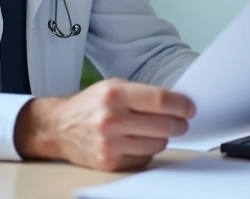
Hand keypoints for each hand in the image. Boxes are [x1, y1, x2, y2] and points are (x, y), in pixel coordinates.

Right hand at [14, 78, 194, 171]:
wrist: (59, 127)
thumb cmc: (91, 105)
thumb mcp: (113, 87)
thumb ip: (143, 93)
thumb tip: (177, 102)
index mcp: (115, 94)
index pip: (160, 100)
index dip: (181, 105)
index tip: (189, 109)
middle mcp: (112, 119)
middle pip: (163, 125)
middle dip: (179, 124)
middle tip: (181, 122)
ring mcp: (110, 143)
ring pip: (158, 144)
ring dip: (163, 138)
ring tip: (154, 131)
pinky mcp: (110, 162)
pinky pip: (144, 159)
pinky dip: (147, 151)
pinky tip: (137, 142)